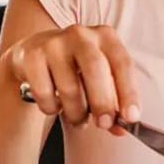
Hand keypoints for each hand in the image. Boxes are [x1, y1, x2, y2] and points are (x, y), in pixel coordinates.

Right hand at [4, 25, 139, 134]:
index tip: (131, 117)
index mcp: (106, 36)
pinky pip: (44, 93)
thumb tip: (120, 129)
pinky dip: (51, 108)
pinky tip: (54, 105)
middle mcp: (81, 34)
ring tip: (77, 119)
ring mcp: (55, 43)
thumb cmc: (76, 68)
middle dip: (102, 102)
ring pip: (69, 87)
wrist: (35, 53)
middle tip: (104, 124)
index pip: (123, 63)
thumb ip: (112, 102)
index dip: (129, 92)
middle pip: (96, 70)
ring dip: (76, 112)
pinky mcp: (32, 56)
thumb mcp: (99, 78)